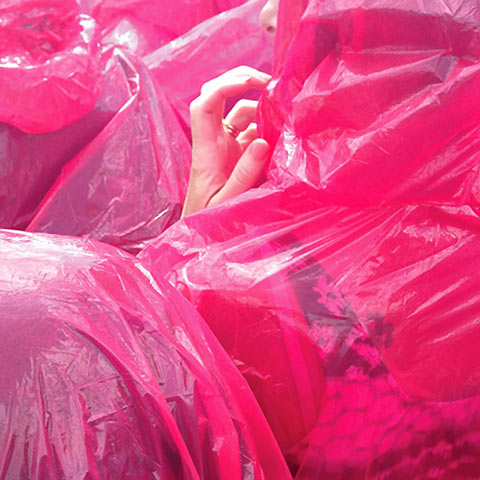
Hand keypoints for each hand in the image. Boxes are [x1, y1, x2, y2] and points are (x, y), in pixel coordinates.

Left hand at [181, 66, 271, 216]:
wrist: (201, 229)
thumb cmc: (208, 219)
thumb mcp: (228, 202)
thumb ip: (245, 174)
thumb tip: (263, 141)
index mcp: (206, 149)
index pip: (205, 105)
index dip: (225, 86)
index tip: (252, 82)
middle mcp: (214, 140)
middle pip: (217, 95)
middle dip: (241, 80)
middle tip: (271, 82)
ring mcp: (225, 145)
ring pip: (239, 112)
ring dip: (259, 106)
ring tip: (283, 110)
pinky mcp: (236, 153)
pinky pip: (250, 130)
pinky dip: (265, 126)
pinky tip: (279, 132)